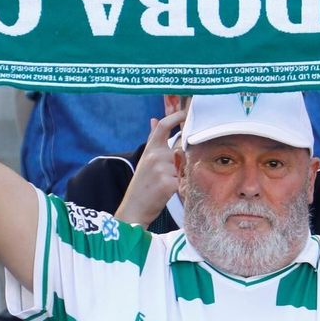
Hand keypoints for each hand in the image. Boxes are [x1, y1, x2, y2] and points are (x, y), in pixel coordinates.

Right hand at [113, 108, 187, 224]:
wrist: (134, 208)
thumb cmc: (142, 185)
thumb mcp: (145, 159)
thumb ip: (152, 139)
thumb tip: (154, 119)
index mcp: (150, 150)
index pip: (163, 126)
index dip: (175, 117)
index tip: (185, 112)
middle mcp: (155, 156)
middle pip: (180, 152)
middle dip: (179, 164)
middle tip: (165, 177)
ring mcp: (162, 169)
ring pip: (184, 167)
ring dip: (179, 176)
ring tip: (164, 185)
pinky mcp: (169, 182)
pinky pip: (184, 181)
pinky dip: (180, 187)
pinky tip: (168, 192)